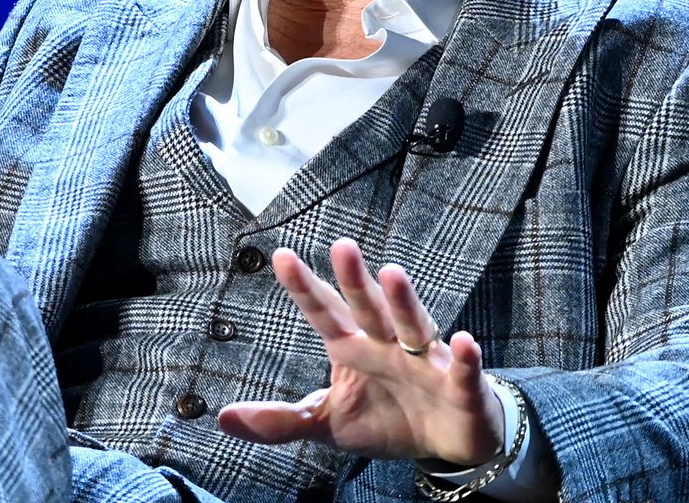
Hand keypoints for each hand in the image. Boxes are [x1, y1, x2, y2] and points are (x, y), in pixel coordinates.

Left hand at [217, 238, 504, 466]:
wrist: (446, 443)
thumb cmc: (387, 420)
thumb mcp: (328, 423)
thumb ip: (281, 420)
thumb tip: (223, 418)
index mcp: (354, 348)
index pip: (325, 314)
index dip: (305, 288)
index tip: (281, 256)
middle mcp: (388, 345)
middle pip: (369, 309)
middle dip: (356, 281)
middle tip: (341, 246)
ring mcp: (426, 363)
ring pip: (414, 328)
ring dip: (405, 303)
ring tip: (393, 274)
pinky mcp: (461, 388)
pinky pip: (464, 372)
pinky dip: (466, 359)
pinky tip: (463, 342)